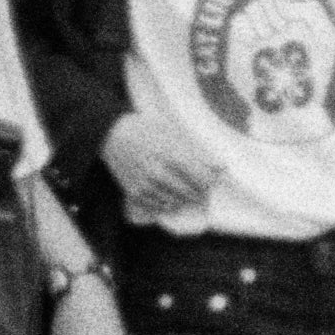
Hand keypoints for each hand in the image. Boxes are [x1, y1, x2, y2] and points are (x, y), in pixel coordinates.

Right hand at [100, 115, 217, 223]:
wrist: (113, 134)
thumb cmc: (147, 128)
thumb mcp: (174, 131)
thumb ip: (198, 150)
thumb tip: (221, 167)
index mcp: (172, 154)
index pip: (201, 178)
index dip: (211, 182)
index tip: (214, 180)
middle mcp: (159, 172)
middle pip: (191, 193)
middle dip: (201, 193)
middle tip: (205, 191)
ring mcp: (145, 184)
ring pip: (176, 202)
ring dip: (186, 200)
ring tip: (191, 195)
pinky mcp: (134, 192)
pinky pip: (158, 206)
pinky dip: (169, 205)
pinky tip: (173, 199)